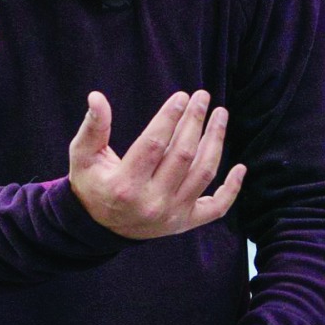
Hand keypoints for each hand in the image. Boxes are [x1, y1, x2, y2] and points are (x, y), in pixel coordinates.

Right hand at [68, 90, 245, 239]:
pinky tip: (241, 167)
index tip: (182, 96)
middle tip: (202, 96)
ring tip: (220, 114)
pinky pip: (217, 207)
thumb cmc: (92, 184)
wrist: (99, 229)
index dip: (170, 117)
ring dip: (215, 141)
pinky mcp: (185, 223)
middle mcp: (152, 202)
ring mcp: (172, 214)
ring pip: (203, 173)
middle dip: (195, 121)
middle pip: (183, 155)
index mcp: (125, 185)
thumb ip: (93, 127)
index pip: (154, 144)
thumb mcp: (83, 156)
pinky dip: (232, 189)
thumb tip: (97, 96)